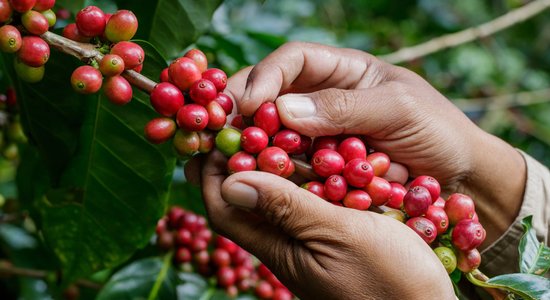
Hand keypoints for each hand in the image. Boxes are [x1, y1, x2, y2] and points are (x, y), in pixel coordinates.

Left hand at [200, 150, 454, 299]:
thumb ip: (289, 209)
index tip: (216, 134)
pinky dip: (308, 173)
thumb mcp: (340, 236)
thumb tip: (232, 182)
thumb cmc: (391, 280)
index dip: (212, 172)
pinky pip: (310, 199)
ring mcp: (312, 240)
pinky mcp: (337, 234)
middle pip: (247, 199)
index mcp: (279, 248)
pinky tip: (317, 152)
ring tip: (277, 126)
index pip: (224, 209)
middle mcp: (288, 245)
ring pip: (279, 196)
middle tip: (244, 121)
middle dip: (239, 160)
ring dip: (275, 162)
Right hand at [224, 42, 525, 245]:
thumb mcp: (399, 109)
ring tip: (231, 158)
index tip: (250, 104)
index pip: (293, 60)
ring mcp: (320, 136)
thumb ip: (345, 107)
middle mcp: (324, 100)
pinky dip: (271, 171)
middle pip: (271, 94)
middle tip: (224, 131)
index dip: (266, 76)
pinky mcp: (320, 168)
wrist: (460, 177)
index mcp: (344, 71)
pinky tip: (256, 180)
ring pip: (273, 132)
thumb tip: (282, 110)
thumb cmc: (438, 132)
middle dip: (245, 109)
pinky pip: (288, 165)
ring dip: (252, 143)